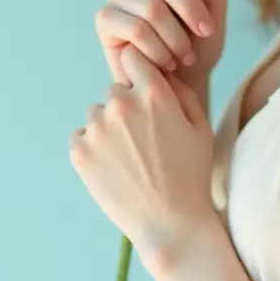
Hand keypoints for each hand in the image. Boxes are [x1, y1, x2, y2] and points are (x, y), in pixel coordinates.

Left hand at [69, 45, 218, 280]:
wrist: (170, 223)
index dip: (141, 71)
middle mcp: (122, 105)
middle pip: (116, 89)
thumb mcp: (199, 125)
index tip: (145, 86)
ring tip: (131, 156)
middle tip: (145, 137)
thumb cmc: (191, 173)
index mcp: (154, 94)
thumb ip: (180, 91)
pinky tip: (115, 166)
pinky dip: (94, 148)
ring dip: (110, 127)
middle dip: (128, 105)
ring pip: (98, 114)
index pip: (134, 57)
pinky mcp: (80, 153)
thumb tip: (161, 71)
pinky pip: (82, 137)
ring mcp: (98, 129)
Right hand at [95, 0, 226, 92]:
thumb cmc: (198, 45)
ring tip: (186, 56)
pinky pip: (136, 30)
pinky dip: (158, 50)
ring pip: (152, 8)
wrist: (182, 84)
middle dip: (191, 8)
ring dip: (176, 37)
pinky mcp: (105, 21)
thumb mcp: (214, 11)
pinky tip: (166, 63)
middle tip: (207, 32)